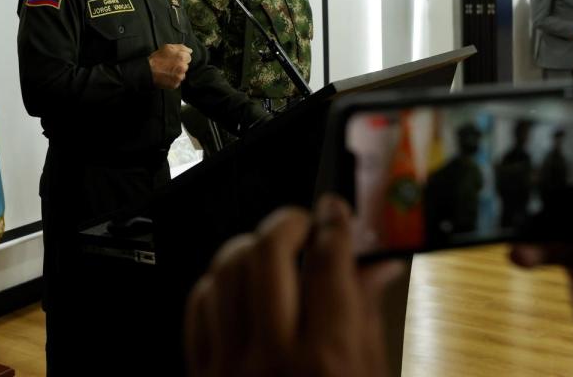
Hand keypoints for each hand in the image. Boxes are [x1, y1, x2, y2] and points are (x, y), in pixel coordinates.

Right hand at [149, 44, 191, 88]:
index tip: (175, 58)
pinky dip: (173, 79)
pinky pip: (177, 81)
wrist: (148, 71)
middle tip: (170, 64)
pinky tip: (167, 76)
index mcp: (182, 57)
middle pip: (186, 66)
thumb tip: (190, 51)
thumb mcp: (167, 47)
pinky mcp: (175, 84)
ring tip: (168, 70)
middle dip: (180, 65)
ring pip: (182, 74)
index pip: (188, 57)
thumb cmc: (156, 59)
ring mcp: (179, 77)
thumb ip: (181, 47)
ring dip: (177, 73)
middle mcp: (182, 67)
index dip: (181, 57)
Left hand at [186, 194, 403, 376]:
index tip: (337, 212)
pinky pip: (198, 307)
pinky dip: (217, 282)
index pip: (329, 263)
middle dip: (288, 221)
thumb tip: (374, 264)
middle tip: (304, 220)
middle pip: (268, 254)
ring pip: (225, 272)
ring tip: (270, 246)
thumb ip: (365, 318)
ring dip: (249, 246)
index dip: (335, 224)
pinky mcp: (202, 376)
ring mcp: (229, 367)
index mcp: (327, 360)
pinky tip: (237, 282)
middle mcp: (273, 358)